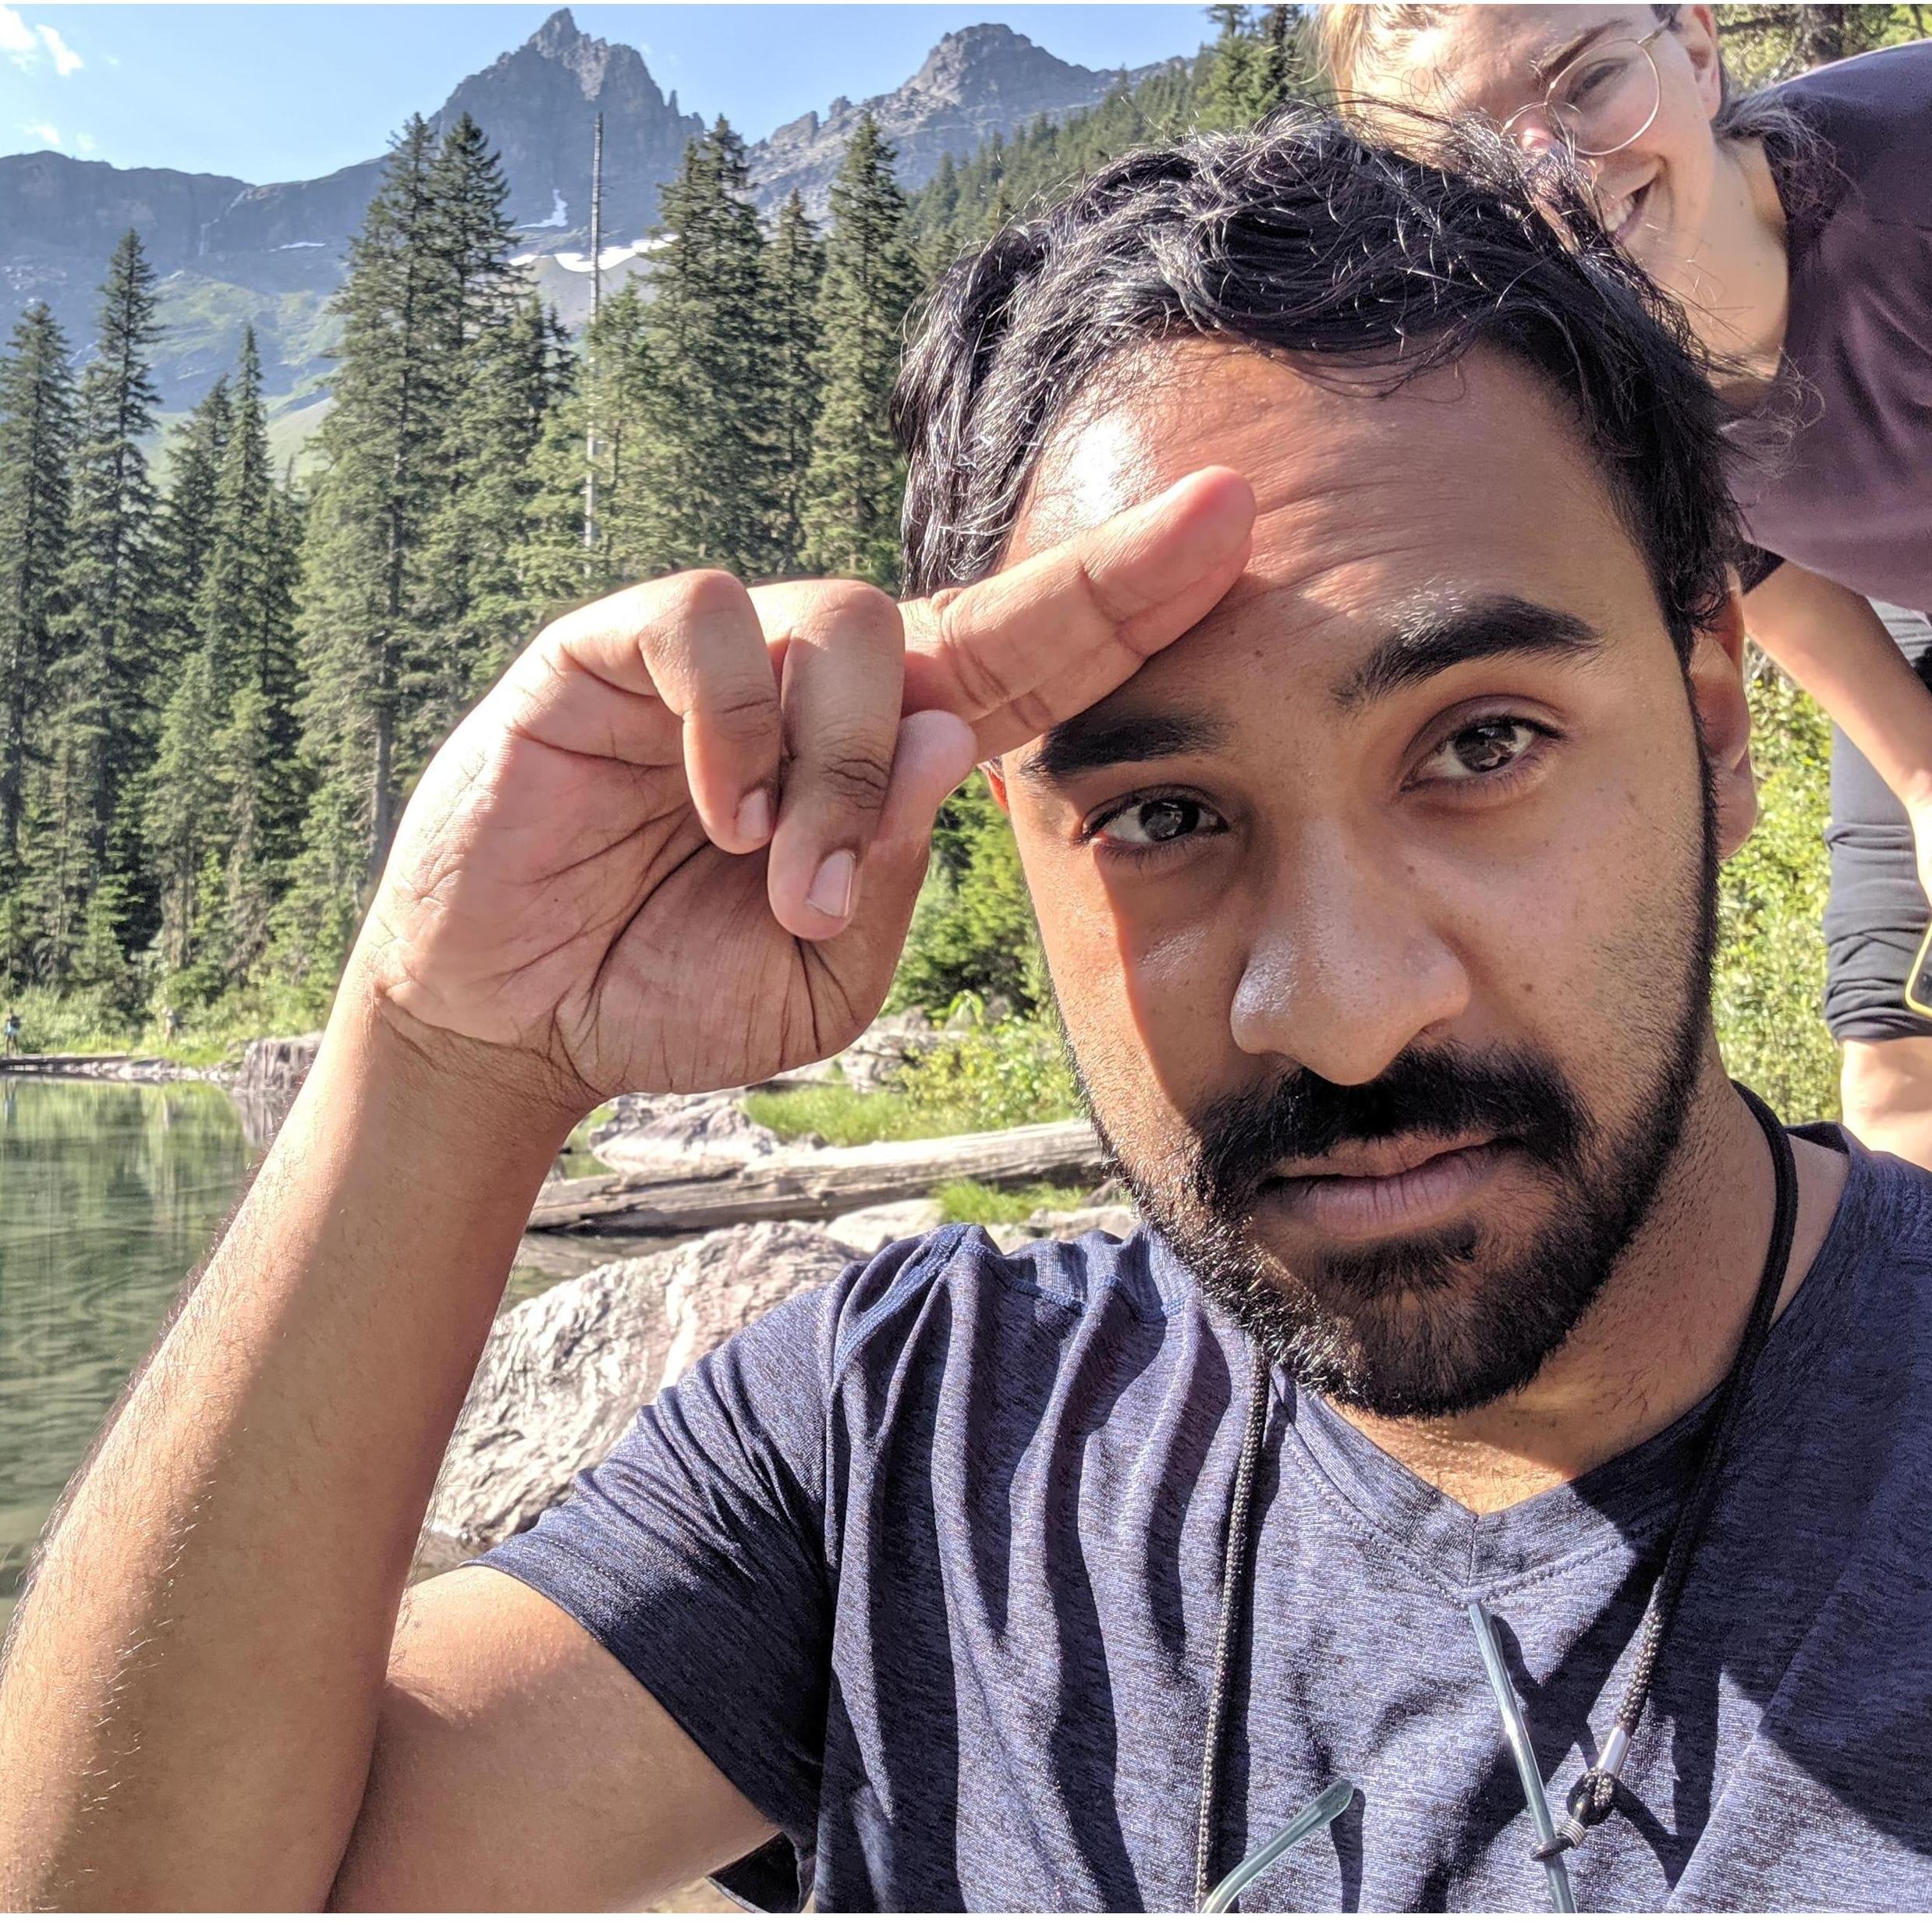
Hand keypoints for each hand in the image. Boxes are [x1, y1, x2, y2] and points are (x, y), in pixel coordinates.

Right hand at [350, 468, 1255, 1118]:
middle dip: (1088, 595)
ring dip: (841, 765)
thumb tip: (951, 740)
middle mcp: (814, 691)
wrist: (520, 1021)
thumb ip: (892, 876)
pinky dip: (732, 723)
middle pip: (967, 613)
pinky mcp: (609, 649)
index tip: (1235, 523)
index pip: (1024, 667)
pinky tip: (718, 813)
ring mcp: (717, 660)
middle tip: (1148, 610)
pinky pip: (705, 623)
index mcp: (882, 765)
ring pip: (841, 621)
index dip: (1125, 598)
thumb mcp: (823, 980)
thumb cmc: (676, 994)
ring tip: (788, 877)